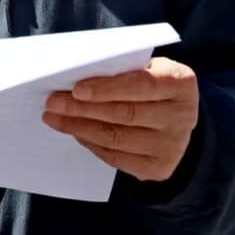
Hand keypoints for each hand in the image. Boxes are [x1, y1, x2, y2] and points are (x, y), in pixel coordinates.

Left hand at [42, 57, 198, 182]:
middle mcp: (182, 116)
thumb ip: (121, 68)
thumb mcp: (147, 67)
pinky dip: (91, 143)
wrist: (177, 117)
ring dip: (79, 127)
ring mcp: (172, 145)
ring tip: (54, 118)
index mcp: (181, 83)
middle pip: (125, 113)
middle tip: (53, 102)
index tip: (76, 89)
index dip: (107, 88)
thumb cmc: (152, 83)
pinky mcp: (159, 168)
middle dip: (83, 108)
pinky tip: (74, 132)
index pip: (142, 85)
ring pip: (116, 138)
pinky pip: (116, 157)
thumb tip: (76, 74)